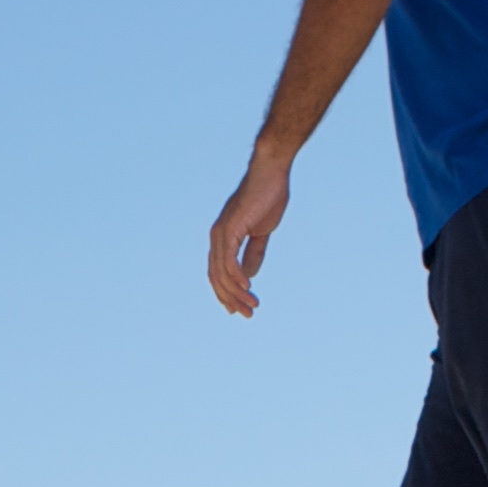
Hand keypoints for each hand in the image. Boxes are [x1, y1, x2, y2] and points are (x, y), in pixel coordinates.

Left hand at [205, 153, 291, 319]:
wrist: (271, 172)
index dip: (226, 293)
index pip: (218, 273)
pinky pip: (228, 259)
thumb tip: (250, 275)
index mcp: (223, 238)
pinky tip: (247, 286)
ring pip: (222, 272)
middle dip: (230, 298)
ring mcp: (221, 232)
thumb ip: (254, 252)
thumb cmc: (268, 196)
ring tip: (252, 305)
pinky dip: (236, 275)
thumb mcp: (262, 231)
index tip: (238, 309)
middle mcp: (217, 237)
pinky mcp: (230, 228)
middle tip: (247, 314)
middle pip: (216, 277)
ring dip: (237, 292)